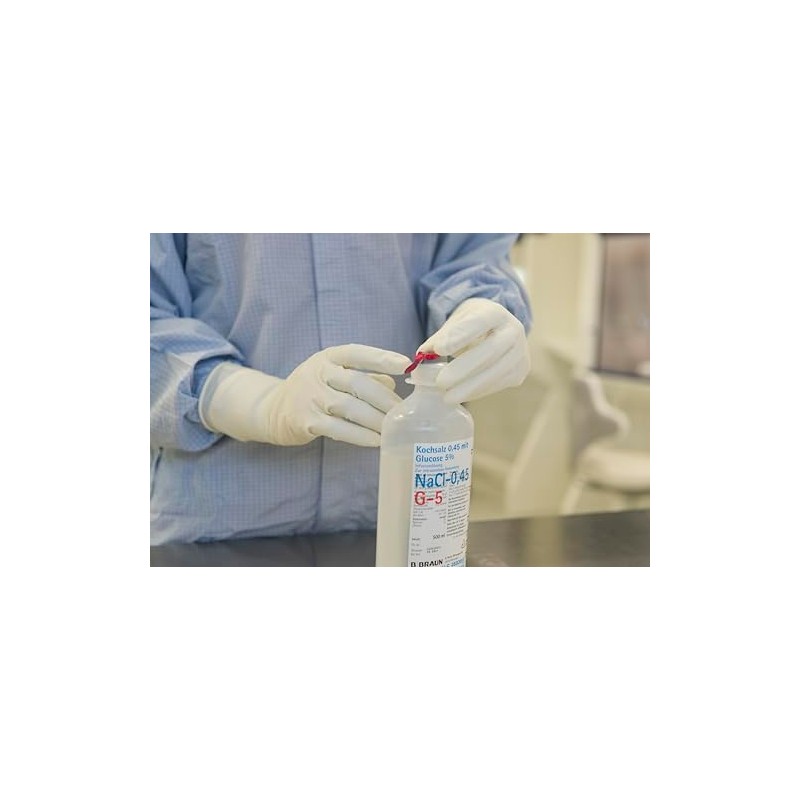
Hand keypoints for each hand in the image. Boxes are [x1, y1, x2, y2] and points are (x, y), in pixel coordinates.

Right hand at [200, 345, 411, 446]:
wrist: (272, 410)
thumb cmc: (315, 391)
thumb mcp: (335, 376)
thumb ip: (364, 378)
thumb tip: (394, 386)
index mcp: (328, 357)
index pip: (357, 353)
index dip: (382, 358)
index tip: (405, 364)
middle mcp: (318, 373)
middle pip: (357, 383)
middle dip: (384, 399)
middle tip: (403, 412)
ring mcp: (310, 397)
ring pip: (350, 407)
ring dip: (376, 420)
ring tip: (394, 429)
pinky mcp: (306, 421)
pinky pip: (339, 429)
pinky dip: (360, 436)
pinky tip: (377, 441)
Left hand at [418, 298, 529, 402]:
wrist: (499, 329)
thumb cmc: (472, 325)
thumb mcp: (456, 322)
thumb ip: (440, 337)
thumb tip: (421, 355)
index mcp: (496, 312)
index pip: (479, 321)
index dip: (460, 335)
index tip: (439, 350)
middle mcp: (514, 330)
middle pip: (491, 350)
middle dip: (464, 368)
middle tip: (440, 382)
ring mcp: (520, 351)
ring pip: (496, 372)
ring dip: (470, 387)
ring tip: (447, 397)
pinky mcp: (521, 370)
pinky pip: (498, 384)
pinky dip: (477, 392)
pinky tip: (461, 396)